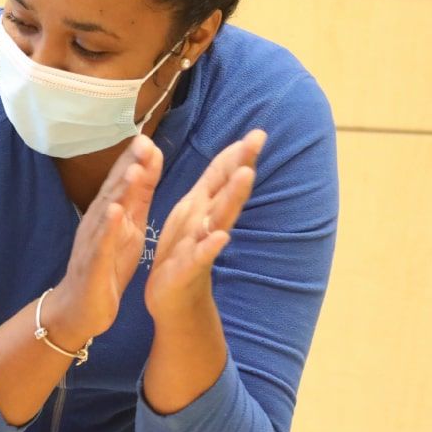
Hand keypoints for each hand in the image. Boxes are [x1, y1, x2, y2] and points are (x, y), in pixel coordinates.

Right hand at [49, 135, 163, 343]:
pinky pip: (101, 244)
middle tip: (144, 142)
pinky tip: (115, 213)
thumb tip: (146, 164)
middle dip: (129, 165)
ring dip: (119, 190)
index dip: (135, 160)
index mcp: (111, 213)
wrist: (80, 307)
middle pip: (114, 189)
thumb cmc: (106, 267)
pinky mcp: (94, 263)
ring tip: (133, 169)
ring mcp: (94, 241)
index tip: (150, 138)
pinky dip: (108, 227)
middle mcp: (99, 222)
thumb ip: (137, 197)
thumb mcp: (129, 228)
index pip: (122, 182)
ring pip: (107, 211)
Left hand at [145, 129, 265, 320]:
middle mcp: (207, 224)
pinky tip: (221, 237)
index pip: (223, 177)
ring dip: (232, 197)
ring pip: (218, 218)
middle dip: (242, 166)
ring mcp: (200, 245)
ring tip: (247, 176)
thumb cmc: (182, 251)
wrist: (172, 300)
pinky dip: (210, 246)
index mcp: (201, 208)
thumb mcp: (193, 213)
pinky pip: (200, 255)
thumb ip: (213, 187)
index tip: (259, 132)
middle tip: (258, 143)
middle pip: (228, 191)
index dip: (238, 155)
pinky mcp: (187, 269)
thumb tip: (234, 158)